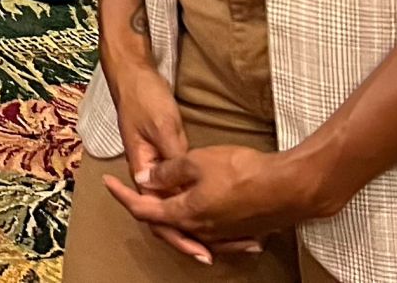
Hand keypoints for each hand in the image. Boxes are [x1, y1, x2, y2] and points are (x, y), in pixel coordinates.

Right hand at [101, 55, 221, 263]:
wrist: (133, 75)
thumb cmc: (145, 98)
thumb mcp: (163, 127)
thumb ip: (171, 160)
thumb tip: (179, 190)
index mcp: (141, 167)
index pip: (155, 210)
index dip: (177, 233)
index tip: (200, 252)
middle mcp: (148, 172)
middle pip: (166, 216)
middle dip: (190, 239)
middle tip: (214, 257)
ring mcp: (158, 166)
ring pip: (176, 206)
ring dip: (198, 226)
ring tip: (226, 240)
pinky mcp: (168, 158)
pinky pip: (183, 190)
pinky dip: (200, 206)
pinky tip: (221, 210)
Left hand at [104, 142, 323, 248]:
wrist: (289, 188)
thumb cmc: (242, 171)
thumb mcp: (196, 161)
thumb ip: (168, 172)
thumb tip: (145, 180)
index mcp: (185, 214)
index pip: (144, 209)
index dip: (122, 196)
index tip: (107, 182)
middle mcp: (201, 230)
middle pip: (165, 222)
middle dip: (147, 205)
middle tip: (133, 187)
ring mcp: (222, 233)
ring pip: (188, 226)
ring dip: (172, 213)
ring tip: (162, 194)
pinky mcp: (240, 230)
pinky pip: (210, 228)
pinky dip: (197, 217)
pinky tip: (201, 206)